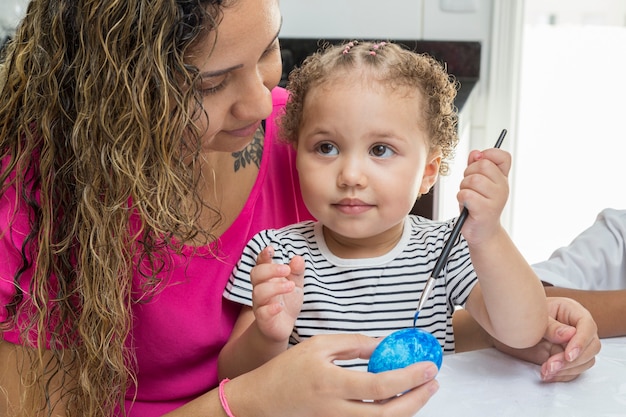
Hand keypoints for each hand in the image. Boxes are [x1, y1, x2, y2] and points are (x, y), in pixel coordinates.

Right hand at [227, 334, 439, 416]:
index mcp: (332, 384)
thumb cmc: (288, 370)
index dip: (408, 378)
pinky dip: (391, 413)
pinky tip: (400, 398)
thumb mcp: (318, 346)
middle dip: (418, 399)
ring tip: (423, 390)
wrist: (264, 401)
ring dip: (409, 408)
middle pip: (389, 415)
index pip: (380, 387)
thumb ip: (353, 344)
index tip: (428, 367)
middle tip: (434, 382)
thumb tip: (382, 345)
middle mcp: (337, 410)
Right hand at [250, 246, 304, 341]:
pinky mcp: (263, 320)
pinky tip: (280, 306)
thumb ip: (297, 272)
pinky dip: (271, 308)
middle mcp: (260, 289)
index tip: (270, 249)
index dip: (263, 255)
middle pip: (256, 274)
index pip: (261, 263)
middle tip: (286, 270)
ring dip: (275, 287)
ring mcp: (260, 304)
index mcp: (267, 278)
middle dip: (270, 270)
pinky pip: (262, 313)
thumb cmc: (287, 302)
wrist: (283, 327)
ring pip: (259, 292)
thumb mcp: (296, 285)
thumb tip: (298, 258)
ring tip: (290, 286)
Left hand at [457, 148, 510, 243]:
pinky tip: (466, 206)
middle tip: (469, 187)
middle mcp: (503, 187)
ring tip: (468, 198)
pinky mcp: (486, 210)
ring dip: (463, 188)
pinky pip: (466, 194)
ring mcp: (496, 199)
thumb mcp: (476, 183)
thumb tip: (475, 153)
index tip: (478, 162)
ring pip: (473, 180)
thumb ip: (475, 166)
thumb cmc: (477, 206)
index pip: (503, 156)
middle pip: (482, 165)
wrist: (482, 232)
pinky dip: (461, 199)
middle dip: (468, 174)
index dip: (489, 154)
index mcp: (502, 178)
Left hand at [493, 297, 599, 381]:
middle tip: (551, 366)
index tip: (568, 355)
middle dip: (572, 360)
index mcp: (573, 312)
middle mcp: (579, 328)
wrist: (515, 322)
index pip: (588, 326)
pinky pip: (574, 369)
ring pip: (586, 361)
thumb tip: (569, 335)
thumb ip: (551, 326)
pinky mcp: (571, 356)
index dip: (581, 342)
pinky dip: (562, 375)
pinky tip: (548, 375)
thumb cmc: (526, 313)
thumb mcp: (536, 316)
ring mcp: (577, 343)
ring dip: (567, 370)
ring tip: (546, 371)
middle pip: (592, 347)